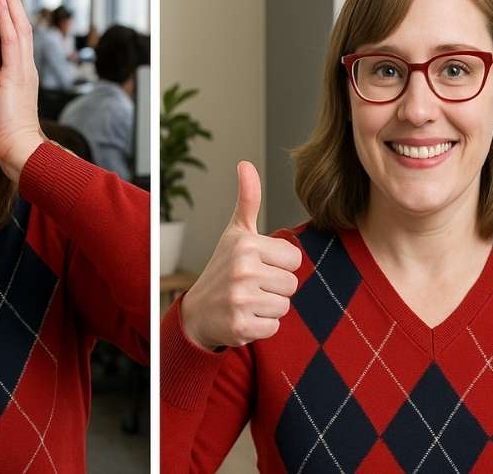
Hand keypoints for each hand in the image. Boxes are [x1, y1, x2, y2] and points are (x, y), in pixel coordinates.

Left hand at [0, 0, 44, 181]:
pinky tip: (0, 1)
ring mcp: (23, 69)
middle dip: (13, 7)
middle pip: (21, 29)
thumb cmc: (5, 138)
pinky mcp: (17, 73)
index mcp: (20, 77)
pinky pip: (12, 38)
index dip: (9, 22)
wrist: (20, 149)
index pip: (15, 42)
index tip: (1, 3)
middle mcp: (25, 69)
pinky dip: (6, 18)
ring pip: (18, 28)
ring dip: (11, 5)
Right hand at [180, 162, 302, 350]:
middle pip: (292, 284)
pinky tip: (245, 317)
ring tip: (248, 300)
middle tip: (252, 285)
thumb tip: (245, 163)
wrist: (198, 311)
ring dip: (269, 307)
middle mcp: (242, 270)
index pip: (294, 259)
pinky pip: (274, 327)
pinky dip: (262, 326)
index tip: (259, 265)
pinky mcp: (240, 326)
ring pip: (285, 306)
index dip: (280, 264)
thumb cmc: (223, 267)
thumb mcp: (235, 233)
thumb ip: (248, 200)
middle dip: (276, 287)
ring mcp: (240, 299)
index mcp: (246, 245)